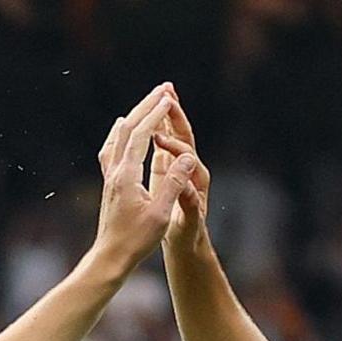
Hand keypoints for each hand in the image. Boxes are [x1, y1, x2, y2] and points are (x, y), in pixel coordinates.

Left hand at [90, 84, 199, 270]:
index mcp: (127, 176)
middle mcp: (114, 171)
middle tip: (162, 90)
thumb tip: (188, 158)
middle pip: (128, 129)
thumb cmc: (136, 240)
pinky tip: (123, 132)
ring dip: (134, 117)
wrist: (110, 257)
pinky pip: (112, 148)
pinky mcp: (108, 184)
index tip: (169, 98)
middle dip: (146, 107)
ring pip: (118, 136)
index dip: (155, 115)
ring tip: (147, 105)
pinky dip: (121, 133)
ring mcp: (108, 177)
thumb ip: (174, 183)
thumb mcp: (160, 213)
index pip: (141, 135)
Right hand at [155, 101, 210, 252]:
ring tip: (160, 95)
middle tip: (167, 91)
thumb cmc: (185, 237)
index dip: (172, 142)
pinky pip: (162, 147)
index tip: (158, 134)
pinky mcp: (170, 174)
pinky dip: (156, 132)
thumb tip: (187, 177)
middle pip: (184, 136)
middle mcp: (191, 171)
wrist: (187, 247)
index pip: (184, 152)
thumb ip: (188, 200)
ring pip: (174, 138)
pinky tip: (146, 122)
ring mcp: (180, 171)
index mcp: (195, 180)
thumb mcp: (188, 221)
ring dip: (167, 117)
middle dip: (175, 114)